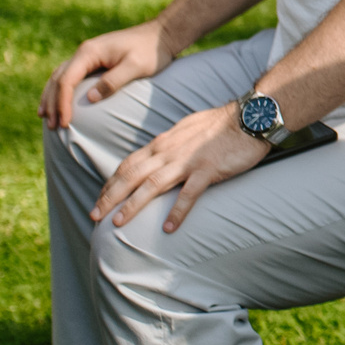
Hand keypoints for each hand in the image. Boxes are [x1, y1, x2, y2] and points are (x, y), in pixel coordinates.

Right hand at [42, 19, 177, 128]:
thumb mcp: (136, 67)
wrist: (161, 35)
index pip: (67, 80)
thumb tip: (89, 98)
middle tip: (53, 126)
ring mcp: (87, 55)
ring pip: (60, 77)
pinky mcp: (93, 61)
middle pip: (58, 79)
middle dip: (53, 103)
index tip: (65, 122)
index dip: (62, 103)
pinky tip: (58, 102)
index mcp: (89, 52)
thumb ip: (113, 81)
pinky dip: (60, 90)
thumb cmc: (151, 51)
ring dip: (52, 97)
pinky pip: (69, 76)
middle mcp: (83, 52)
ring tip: (45, 117)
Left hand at [94, 102, 268, 232]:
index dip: (111, 182)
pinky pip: (189, 194)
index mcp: (163, 143)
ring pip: (152, 185)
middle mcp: (168, 152)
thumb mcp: (186, 130)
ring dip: (132, 205)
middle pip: (131, 175)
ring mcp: (188, 161)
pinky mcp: (208, 170)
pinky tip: (168, 227)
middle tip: (94, 215)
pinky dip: (177, 211)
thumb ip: (169, 144)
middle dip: (110, 196)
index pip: (128, 164)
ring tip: (117, 224)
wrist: (249, 117)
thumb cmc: (220, 123)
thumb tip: (157, 156)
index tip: (100, 198)